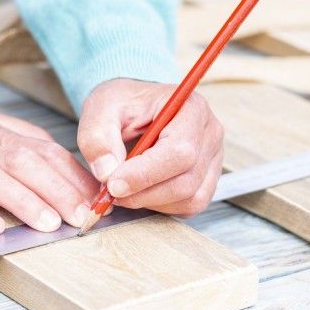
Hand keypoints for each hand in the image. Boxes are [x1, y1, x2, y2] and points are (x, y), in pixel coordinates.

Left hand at [78, 79, 223, 216]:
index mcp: (191, 109)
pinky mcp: (206, 180)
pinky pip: (188, 206)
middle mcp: (209, 135)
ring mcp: (212, 160)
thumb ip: (97, 138)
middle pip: (186, 181)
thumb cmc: (123, 104)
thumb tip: (107, 174)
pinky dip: (160, 206)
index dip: (145, 174)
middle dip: (143, 193)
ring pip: (189, 199)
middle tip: (110, 192)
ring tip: (123, 189)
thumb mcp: (101, 108)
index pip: (179, 152)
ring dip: (150, 202)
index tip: (113, 184)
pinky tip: (140, 191)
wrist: (133, 108)